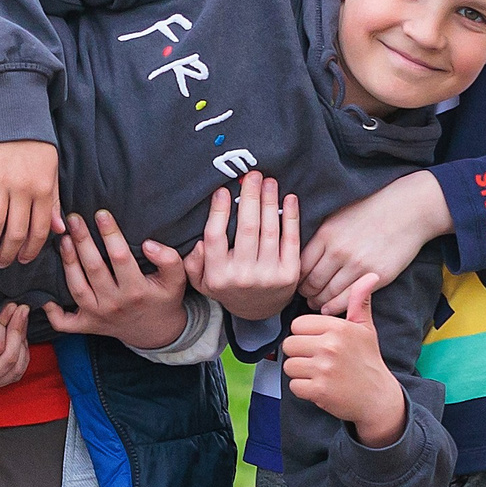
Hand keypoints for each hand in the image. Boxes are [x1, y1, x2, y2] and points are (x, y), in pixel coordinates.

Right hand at [0, 140, 61, 268]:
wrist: (14, 111)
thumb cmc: (35, 144)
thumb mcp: (51, 171)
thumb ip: (54, 201)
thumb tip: (58, 230)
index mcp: (43, 189)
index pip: (39, 230)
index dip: (30, 250)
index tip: (21, 260)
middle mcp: (23, 188)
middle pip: (16, 231)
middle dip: (8, 253)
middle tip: (1, 264)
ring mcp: (0, 180)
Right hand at [0, 305, 32, 396]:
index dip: (3, 325)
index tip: (7, 305)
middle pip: (10, 359)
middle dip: (17, 330)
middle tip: (21, 308)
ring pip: (17, 368)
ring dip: (22, 341)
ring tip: (21, 318)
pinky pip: (15, 372)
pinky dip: (22, 353)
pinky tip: (19, 335)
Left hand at [45, 211, 189, 348]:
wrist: (156, 332)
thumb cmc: (163, 298)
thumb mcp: (176, 280)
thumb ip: (169, 260)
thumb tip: (149, 244)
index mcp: (136, 291)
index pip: (120, 257)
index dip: (110, 234)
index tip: (101, 213)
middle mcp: (114, 304)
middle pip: (94, 269)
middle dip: (82, 241)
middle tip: (74, 218)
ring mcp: (97, 316)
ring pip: (76, 288)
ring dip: (67, 263)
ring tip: (63, 239)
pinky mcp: (86, 326)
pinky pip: (64, 322)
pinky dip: (51, 311)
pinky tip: (43, 292)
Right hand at [186, 173, 301, 320]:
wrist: (258, 311)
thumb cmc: (228, 287)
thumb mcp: (202, 281)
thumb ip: (193, 263)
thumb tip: (198, 243)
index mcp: (218, 275)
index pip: (215, 237)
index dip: (219, 211)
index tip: (222, 190)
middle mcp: (243, 276)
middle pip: (246, 228)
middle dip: (250, 197)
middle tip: (252, 175)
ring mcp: (268, 276)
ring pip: (270, 230)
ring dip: (270, 201)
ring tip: (269, 181)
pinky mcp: (290, 274)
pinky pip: (291, 239)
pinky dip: (291, 216)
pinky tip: (289, 198)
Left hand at [280, 276, 407, 447]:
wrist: (378, 397)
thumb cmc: (368, 361)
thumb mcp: (366, 329)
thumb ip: (360, 302)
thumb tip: (370, 276)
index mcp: (338, 328)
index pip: (297, 325)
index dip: (305, 335)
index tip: (319, 343)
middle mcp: (330, 346)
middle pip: (289, 344)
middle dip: (300, 354)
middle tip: (318, 361)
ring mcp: (324, 368)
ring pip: (289, 366)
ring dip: (300, 373)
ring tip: (319, 373)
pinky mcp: (319, 390)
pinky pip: (294, 386)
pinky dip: (304, 389)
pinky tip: (320, 387)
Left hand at [300, 169, 451, 312]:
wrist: (408, 210)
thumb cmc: (372, 211)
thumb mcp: (338, 216)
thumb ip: (321, 237)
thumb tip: (299, 254)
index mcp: (326, 234)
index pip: (300, 265)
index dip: (296, 278)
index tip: (297, 283)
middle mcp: (338, 251)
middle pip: (312, 282)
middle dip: (306, 292)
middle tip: (304, 297)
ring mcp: (357, 265)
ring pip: (328, 293)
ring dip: (319, 302)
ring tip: (316, 303)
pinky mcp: (375, 276)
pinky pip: (348, 299)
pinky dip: (335, 307)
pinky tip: (329, 309)